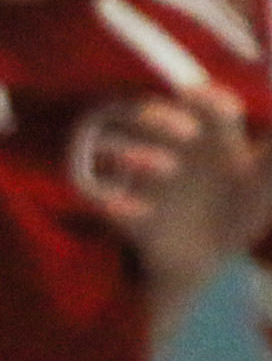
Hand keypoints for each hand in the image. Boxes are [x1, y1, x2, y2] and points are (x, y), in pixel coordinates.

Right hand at [75, 83, 271, 289]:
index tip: (225, 108)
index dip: (207, 99)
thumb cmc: (236, 213)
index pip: (201, 104)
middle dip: (160, 117)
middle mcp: (168, 147)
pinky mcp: (124, 213)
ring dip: (134, 153)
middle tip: (188, 132)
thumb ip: (271, 157)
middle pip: (145, 116)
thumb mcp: (262, 184)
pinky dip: (117, 204)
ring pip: (114, 152)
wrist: (205, 260)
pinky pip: (105, 202)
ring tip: (167, 168)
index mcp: (206, 136)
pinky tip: (137, 210)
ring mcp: (142, 179)